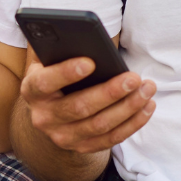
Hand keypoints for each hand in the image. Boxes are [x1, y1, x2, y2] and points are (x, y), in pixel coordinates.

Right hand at [21, 56, 155, 154]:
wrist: (50, 112)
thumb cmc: (56, 75)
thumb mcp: (50, 60)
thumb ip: (59, 48)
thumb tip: (81, 33)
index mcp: (32, 90)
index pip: (45, 82)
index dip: (66, 73)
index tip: (91, 61)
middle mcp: (44, 118)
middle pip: (79, 107)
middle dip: (110, 92)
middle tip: (134, 77)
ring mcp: (62, 136)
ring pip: (99, 125)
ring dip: (128, 107)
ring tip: (147, 88)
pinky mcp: (82, 148)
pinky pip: (111, 139)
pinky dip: (133, 123)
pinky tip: (147, 105)